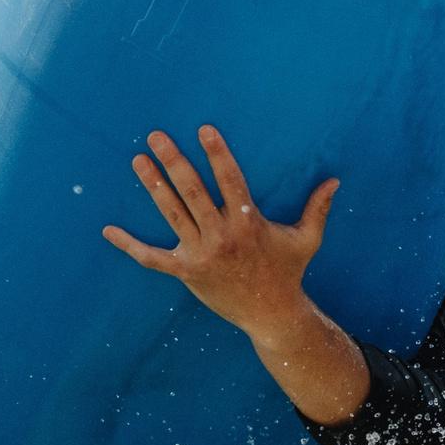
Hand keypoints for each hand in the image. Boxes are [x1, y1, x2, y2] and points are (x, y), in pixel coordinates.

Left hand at [101, 126, 369, 424]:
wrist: (271, 315)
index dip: (217, 154)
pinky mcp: (186, 272)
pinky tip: (109, 230)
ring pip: (172, 214)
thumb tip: (336, 180)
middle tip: (156, 136)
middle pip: (193, 192)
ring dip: (153, 186)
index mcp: (249, 223)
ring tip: (138, 161)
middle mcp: (223, 236)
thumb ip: (318, 208)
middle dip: (174, 161)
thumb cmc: (288, 273)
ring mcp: (201, 254)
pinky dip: (130, 245)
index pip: (231, 181)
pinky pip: (152, 258)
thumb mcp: (308, 240)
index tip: (204, 129)